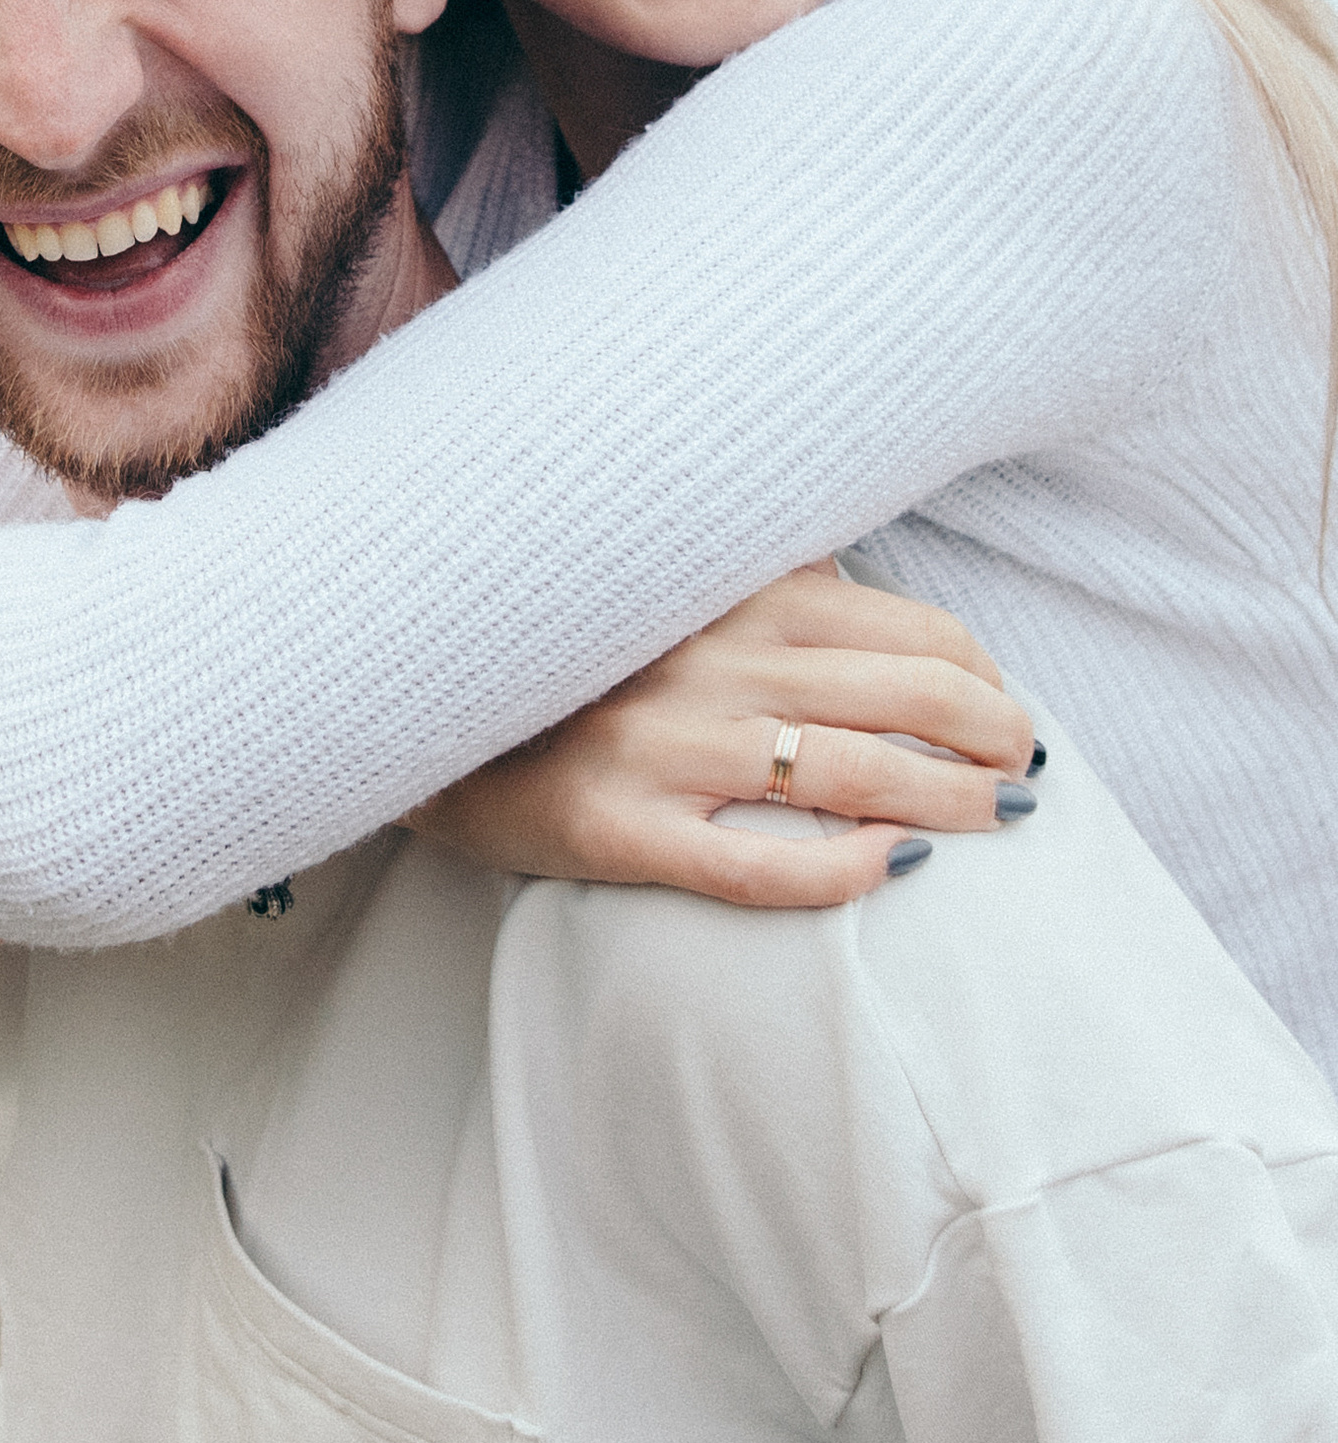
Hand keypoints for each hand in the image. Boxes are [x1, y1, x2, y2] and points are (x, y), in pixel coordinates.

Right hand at [407, 568, 1038, 909]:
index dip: (981, 672)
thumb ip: (761, 570)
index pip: (907, 629)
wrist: (419, 711)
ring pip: (852, 778)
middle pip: (906, 699)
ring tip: (998, 821)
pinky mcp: (618, 829)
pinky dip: (842, 872)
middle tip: (1024, 772)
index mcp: (730, 594)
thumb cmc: (567, 652)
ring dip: (953, 804)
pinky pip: (755, 865)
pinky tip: (893, 871)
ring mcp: (663, 749)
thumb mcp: (664, 581)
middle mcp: (706, 662)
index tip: (1005, 705)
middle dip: (992, 739)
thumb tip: (862, 574)